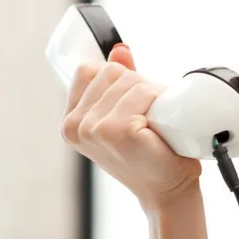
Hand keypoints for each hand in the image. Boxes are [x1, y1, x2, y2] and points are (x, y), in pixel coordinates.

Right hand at [61, 44, 202, 209]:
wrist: (167, 189)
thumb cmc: (149, 151)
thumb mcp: (126, 112)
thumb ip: (119, 81)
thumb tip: (120, 50)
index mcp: (71, 121)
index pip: (88, 70)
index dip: (117, 78)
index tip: (131, 102)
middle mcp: (75, 125)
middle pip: (111, 71)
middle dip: (137, 85)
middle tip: (148, 114)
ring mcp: (93, 128)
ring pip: (130, 80)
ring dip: (152, 94)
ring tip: (156, 121)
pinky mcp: (116, 130)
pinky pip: (144, 92)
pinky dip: (158, 101)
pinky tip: (159, 126)